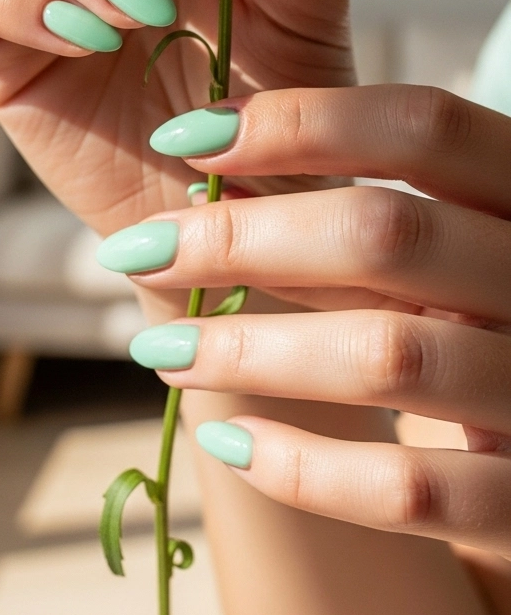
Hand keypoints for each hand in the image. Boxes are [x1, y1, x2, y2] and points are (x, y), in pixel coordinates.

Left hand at [125, 83, 510, 554]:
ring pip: (387, 357)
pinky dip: (305, 467)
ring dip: (252, 351)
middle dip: (241, 237)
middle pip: (388, 234)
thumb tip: (208, 170)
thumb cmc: (482, 332)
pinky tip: (227, 445)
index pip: (426, 127)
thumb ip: (374, 214)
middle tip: (137, 249)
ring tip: (159, 353)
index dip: (302, 121)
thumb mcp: (457, 252)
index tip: (185, 137)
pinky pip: (410, 492)